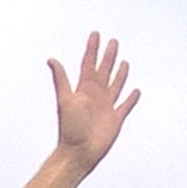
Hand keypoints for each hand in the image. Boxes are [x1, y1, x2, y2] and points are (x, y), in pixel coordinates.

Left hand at [50, 33, 138, 171]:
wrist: (78, 153)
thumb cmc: (70, 129)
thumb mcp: (64, 100)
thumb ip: (60, 79)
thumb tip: (51, 59)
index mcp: (84, 89)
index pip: (89, 63)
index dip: (92, 49)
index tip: (95, 34)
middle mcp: (95, 95)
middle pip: (104, 70)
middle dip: (108, 56)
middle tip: (113, 42)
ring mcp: (106, 107)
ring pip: (115, 85)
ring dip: (120, 74)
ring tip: (124, 62)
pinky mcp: (115, 119)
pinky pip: (125, 106)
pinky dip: (131, 99)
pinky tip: (135, 91)